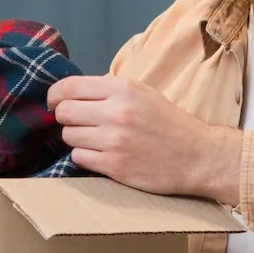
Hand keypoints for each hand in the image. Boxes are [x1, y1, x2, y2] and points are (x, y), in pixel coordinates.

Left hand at [49, 75, 242, 202]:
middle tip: (78, 123)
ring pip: (69, 136)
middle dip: (66, 118)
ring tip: (95, 139)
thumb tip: (70, 93)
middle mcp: (116, 112)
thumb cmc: (169, 123)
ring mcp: (114, 140)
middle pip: (64, 112)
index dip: (55, 95)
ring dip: (76, 138)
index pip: (69, 87)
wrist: (198, 156)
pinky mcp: (114, 165)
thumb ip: (108, 90)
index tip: (55, 102)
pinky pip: (79, 157)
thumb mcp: (142, 93)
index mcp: (122, 89)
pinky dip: (85, 156)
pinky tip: (100, 154)